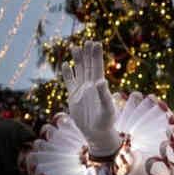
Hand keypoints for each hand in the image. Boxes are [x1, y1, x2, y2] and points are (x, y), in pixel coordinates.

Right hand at [62, 41, 120, 158]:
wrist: (96, 133)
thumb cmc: (106, 122)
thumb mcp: (107, 109)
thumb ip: (104, 95)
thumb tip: (101, 81)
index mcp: (99, 86)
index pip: (98, 67)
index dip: (96, 55)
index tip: (96, 43)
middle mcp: (91, 85)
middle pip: (89, 66)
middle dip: (88, 54)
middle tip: (87, 41)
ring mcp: (82, 90)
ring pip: (79, 71)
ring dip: (78, 60)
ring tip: (75, 47)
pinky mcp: (74, 97)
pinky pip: (70, 82)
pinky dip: (68, 73)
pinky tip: (65, 65)